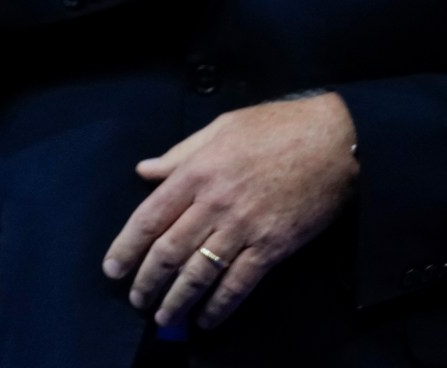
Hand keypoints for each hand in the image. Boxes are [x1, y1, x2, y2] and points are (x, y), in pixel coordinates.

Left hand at [103, 93, 358, 332]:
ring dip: (178, 299)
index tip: (113, 268)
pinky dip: (221, 305)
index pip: (149, 217)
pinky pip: (240, 283)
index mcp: (196, 172)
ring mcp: (244, 228)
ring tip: (164, 317)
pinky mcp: (274, 247)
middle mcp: (214, 203)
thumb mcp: (220, 128)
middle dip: (148, 280)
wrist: (333, 140)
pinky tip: (207, 319)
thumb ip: (179, 154)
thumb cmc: (275, 127)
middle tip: (136, 299)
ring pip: (200, 273)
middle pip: (170, 251)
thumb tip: (145, 171)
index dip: (127, 247)